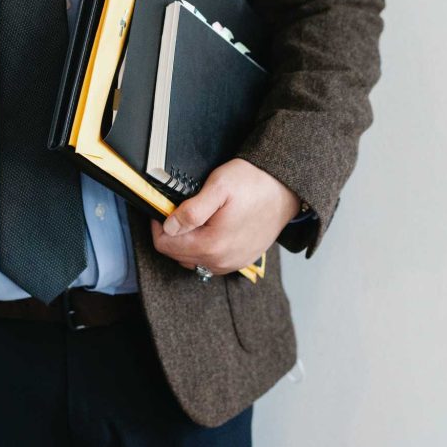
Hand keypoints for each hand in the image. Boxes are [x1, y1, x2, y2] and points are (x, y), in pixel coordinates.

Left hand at [151, 158, 301, 274]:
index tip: (166, 208)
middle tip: (182, 209)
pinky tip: (212, 228)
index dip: (159, 224)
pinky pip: (211, 261)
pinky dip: (205, 247)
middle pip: (178, 254)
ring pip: (193, 259)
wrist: (286, 188)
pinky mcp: (242, 260)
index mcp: (211, 245)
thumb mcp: (218, 187)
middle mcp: (221, 261)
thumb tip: (168, 226)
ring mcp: (232, 263)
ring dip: (188, 241)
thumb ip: (191, 211)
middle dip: (174, 233)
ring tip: (198, 218)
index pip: (165, 245)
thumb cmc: (254, 183)